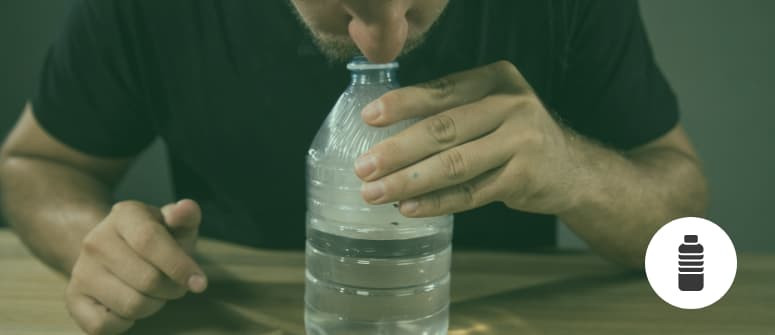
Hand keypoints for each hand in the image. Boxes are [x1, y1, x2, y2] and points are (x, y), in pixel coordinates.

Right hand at [65, 199, 206, 333]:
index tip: (200, 283)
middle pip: (148, 279)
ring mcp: (81, 271)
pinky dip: (125, 323)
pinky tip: (129, 304)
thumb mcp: (175, 225)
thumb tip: (186, 208)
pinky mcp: (73, 299)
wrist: (112, 250)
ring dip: (153, 305)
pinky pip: (105, 326)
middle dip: (172, 289)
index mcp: (124, 215)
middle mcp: (96, 240)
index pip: (150, 240)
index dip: (179, 265)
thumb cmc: (156, 240)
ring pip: (132, 305)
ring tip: (152, 292)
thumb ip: (186, 217)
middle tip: (174, 285)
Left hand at [355, 60, 583, 216]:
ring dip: (409, 181)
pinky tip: (409, 208)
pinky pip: (470, 193)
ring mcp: (522, 142)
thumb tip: (384, 133)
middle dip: (397, 151)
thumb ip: (451, 111)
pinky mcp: (524, 178)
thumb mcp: (491, 107)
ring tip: (376, 193)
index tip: (368, 118)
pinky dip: (436, 202)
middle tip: (363, 168)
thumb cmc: (514, 135)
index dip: (402, 104)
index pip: (441, 91)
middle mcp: (512, 105)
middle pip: (444, 129)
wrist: (571, 168)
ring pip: (455, 164)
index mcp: (497, 79)